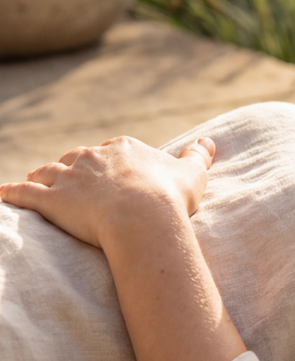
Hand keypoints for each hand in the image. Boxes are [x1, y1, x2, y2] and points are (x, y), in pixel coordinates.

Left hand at [0, 134, 215, 249]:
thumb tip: (209, 142)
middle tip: (75, 187)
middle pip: (77, 159)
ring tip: (39, 186)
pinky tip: (2, 195)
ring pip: (48, 172)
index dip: (110, 166)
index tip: (113, 180)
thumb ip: (198, 156)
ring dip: (42, 178)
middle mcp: (91, 156)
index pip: (111, 152)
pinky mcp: (50, 199)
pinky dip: (11, 194)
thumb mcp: (192, 175)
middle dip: (74, 171)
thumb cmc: (170, 198)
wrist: (144, 218)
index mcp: (123, 148)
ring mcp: (68, 176)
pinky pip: (23, 193)